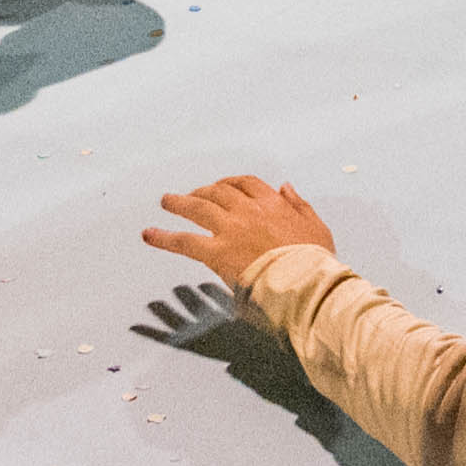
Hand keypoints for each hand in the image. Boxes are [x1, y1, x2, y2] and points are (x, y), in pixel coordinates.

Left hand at [142, 172, 338, 281]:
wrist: (304, 281)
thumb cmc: (314, 260)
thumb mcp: (316, 226)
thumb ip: (300, 204)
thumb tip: (286, 187)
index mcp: (273, 204)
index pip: (246, 184)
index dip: (231, 183)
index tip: (223, 186)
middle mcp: (249, 210)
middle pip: (219, 192)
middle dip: (203, 190)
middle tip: (192, 195)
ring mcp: (230, 229)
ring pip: (199, 208)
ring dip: (180, 202)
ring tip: (166, 201)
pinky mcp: (216, 252)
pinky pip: (184, 241)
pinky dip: (164, 237)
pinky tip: (149, 234)